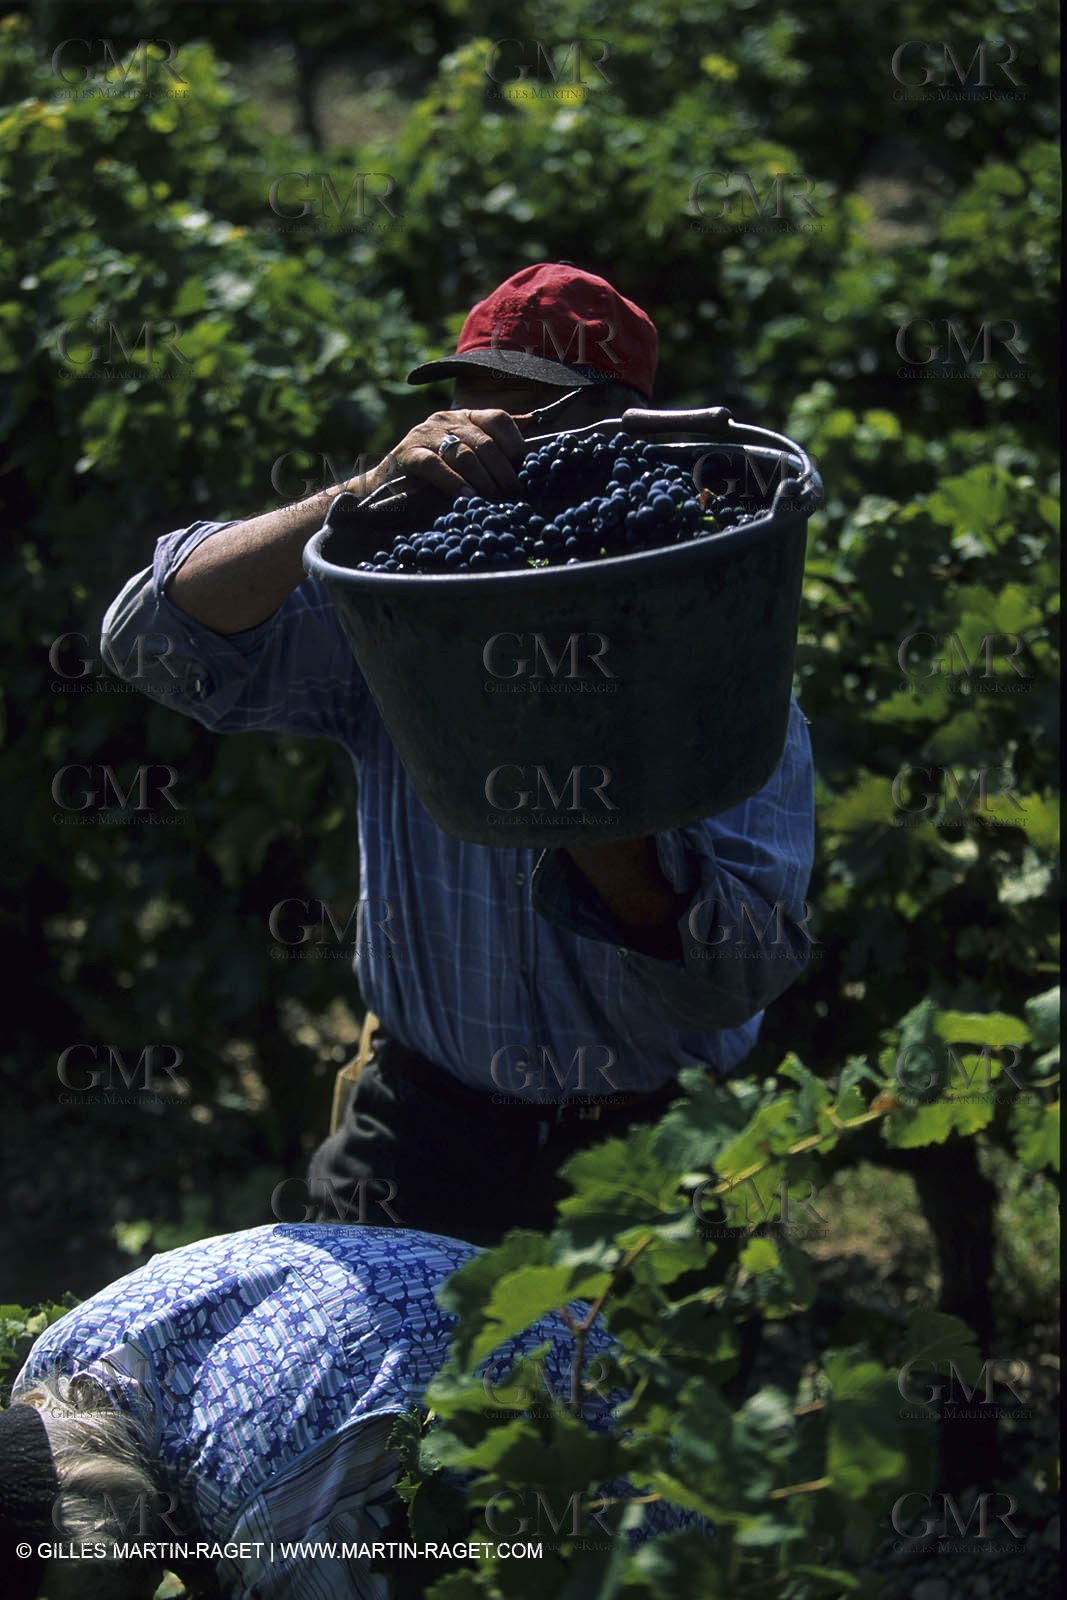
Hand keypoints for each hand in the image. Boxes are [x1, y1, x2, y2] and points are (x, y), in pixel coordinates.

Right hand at [375, 408, 526, 500]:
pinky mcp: (408, 453)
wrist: (389, 482)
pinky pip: (435, 466)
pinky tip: (466, 496)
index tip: (523, 465)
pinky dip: (453, 483)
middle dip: (502, 470)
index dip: (514, 441)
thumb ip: (494, 447)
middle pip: (484, 441)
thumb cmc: (435, 473)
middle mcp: (446, 420)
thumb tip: (531, 437)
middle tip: (512, 492)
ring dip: (482, 479)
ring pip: (463, 454)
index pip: (497, 418)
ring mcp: (426, 434)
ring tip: (492, 497)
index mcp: (465, 417)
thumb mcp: (466, 456)